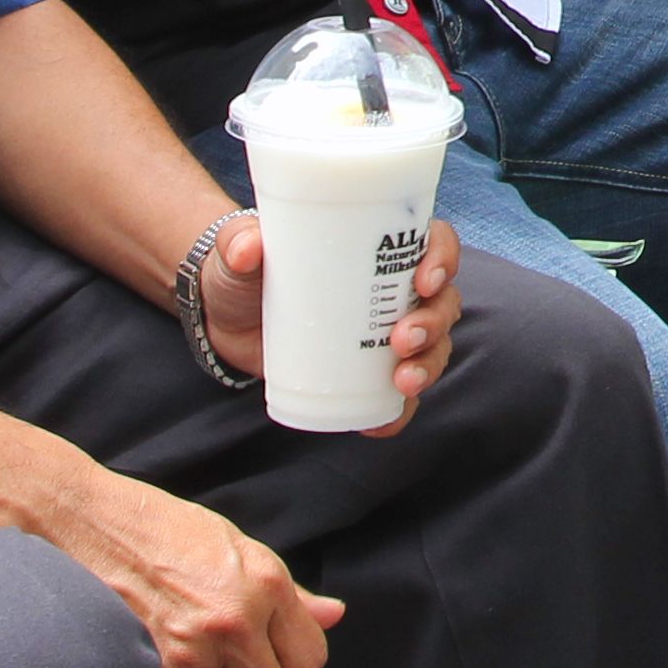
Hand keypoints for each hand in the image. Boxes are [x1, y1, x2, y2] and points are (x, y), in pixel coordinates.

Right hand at [43, 459, 342, 667]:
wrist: (84, 524)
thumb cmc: (158, 529)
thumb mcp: (235, 546)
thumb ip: (288, 592)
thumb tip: (333, 615)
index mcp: (265, 584)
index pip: (310, 660)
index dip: (290, 663)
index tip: (269, 654)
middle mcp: (233, 621)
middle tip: (227, 665)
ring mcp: (189, 652)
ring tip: (190, 666)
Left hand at [209, 207, 462, 428]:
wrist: (224, 320)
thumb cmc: (243, 272)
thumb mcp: (239, 249)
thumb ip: (238, 243)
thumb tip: (246, 249)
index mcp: (378, 247)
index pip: (434, 242)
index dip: (444, 258)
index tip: (426, 280)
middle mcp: (393, 289)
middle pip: (442, 300)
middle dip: (435, 322)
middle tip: (403, 338)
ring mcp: (382, 333)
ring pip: (432, 346)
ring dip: (430, 364)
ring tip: (403, 381)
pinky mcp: (364, 373)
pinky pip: (397, 397)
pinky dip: (398, 413)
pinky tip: (382, 425)